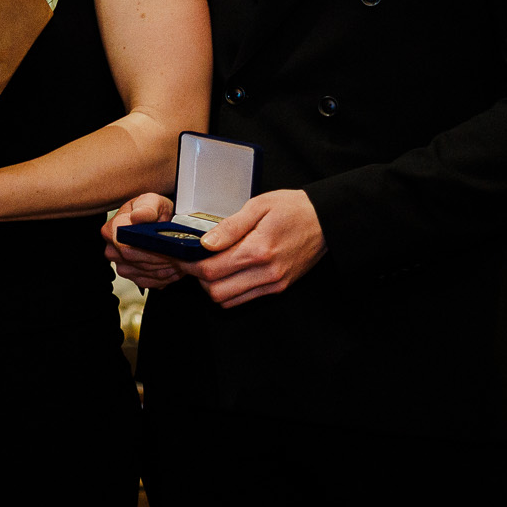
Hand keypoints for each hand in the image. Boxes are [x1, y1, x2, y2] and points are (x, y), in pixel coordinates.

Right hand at [102, 193, 184, 289]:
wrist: (159, 221)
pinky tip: (173, 264)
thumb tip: (138, 216)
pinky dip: (165, 275)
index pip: (126, 246)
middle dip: (160, 257)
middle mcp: (112, 248)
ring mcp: (121, 264)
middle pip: (136, 261)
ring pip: (146, 273)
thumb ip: (147, 208)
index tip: (166, 245)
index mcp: (112, 229)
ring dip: (165, 267)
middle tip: (179, 251)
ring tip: (178, 256)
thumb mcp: (153, 201)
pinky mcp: (133, 276)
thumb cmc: (153, 210)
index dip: (148, 248)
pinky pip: (150, 281)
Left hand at [186, 189, 326, 306]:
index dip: (189, 266)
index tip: (180, 257)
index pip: (211, 270)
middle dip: (198, 279)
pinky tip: (227, 272)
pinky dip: (229, 291)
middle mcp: (266, 273)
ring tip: (209, 266)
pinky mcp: (279, 288)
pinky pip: (244, 299)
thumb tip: (205, 243)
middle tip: (192, 262)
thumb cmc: (293, 208)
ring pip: (228, 301)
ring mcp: (274, 283)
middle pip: (216, 292)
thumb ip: (230, 226)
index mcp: (258, 250)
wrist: (326, 221)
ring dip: (213, 287)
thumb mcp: (259, 205)